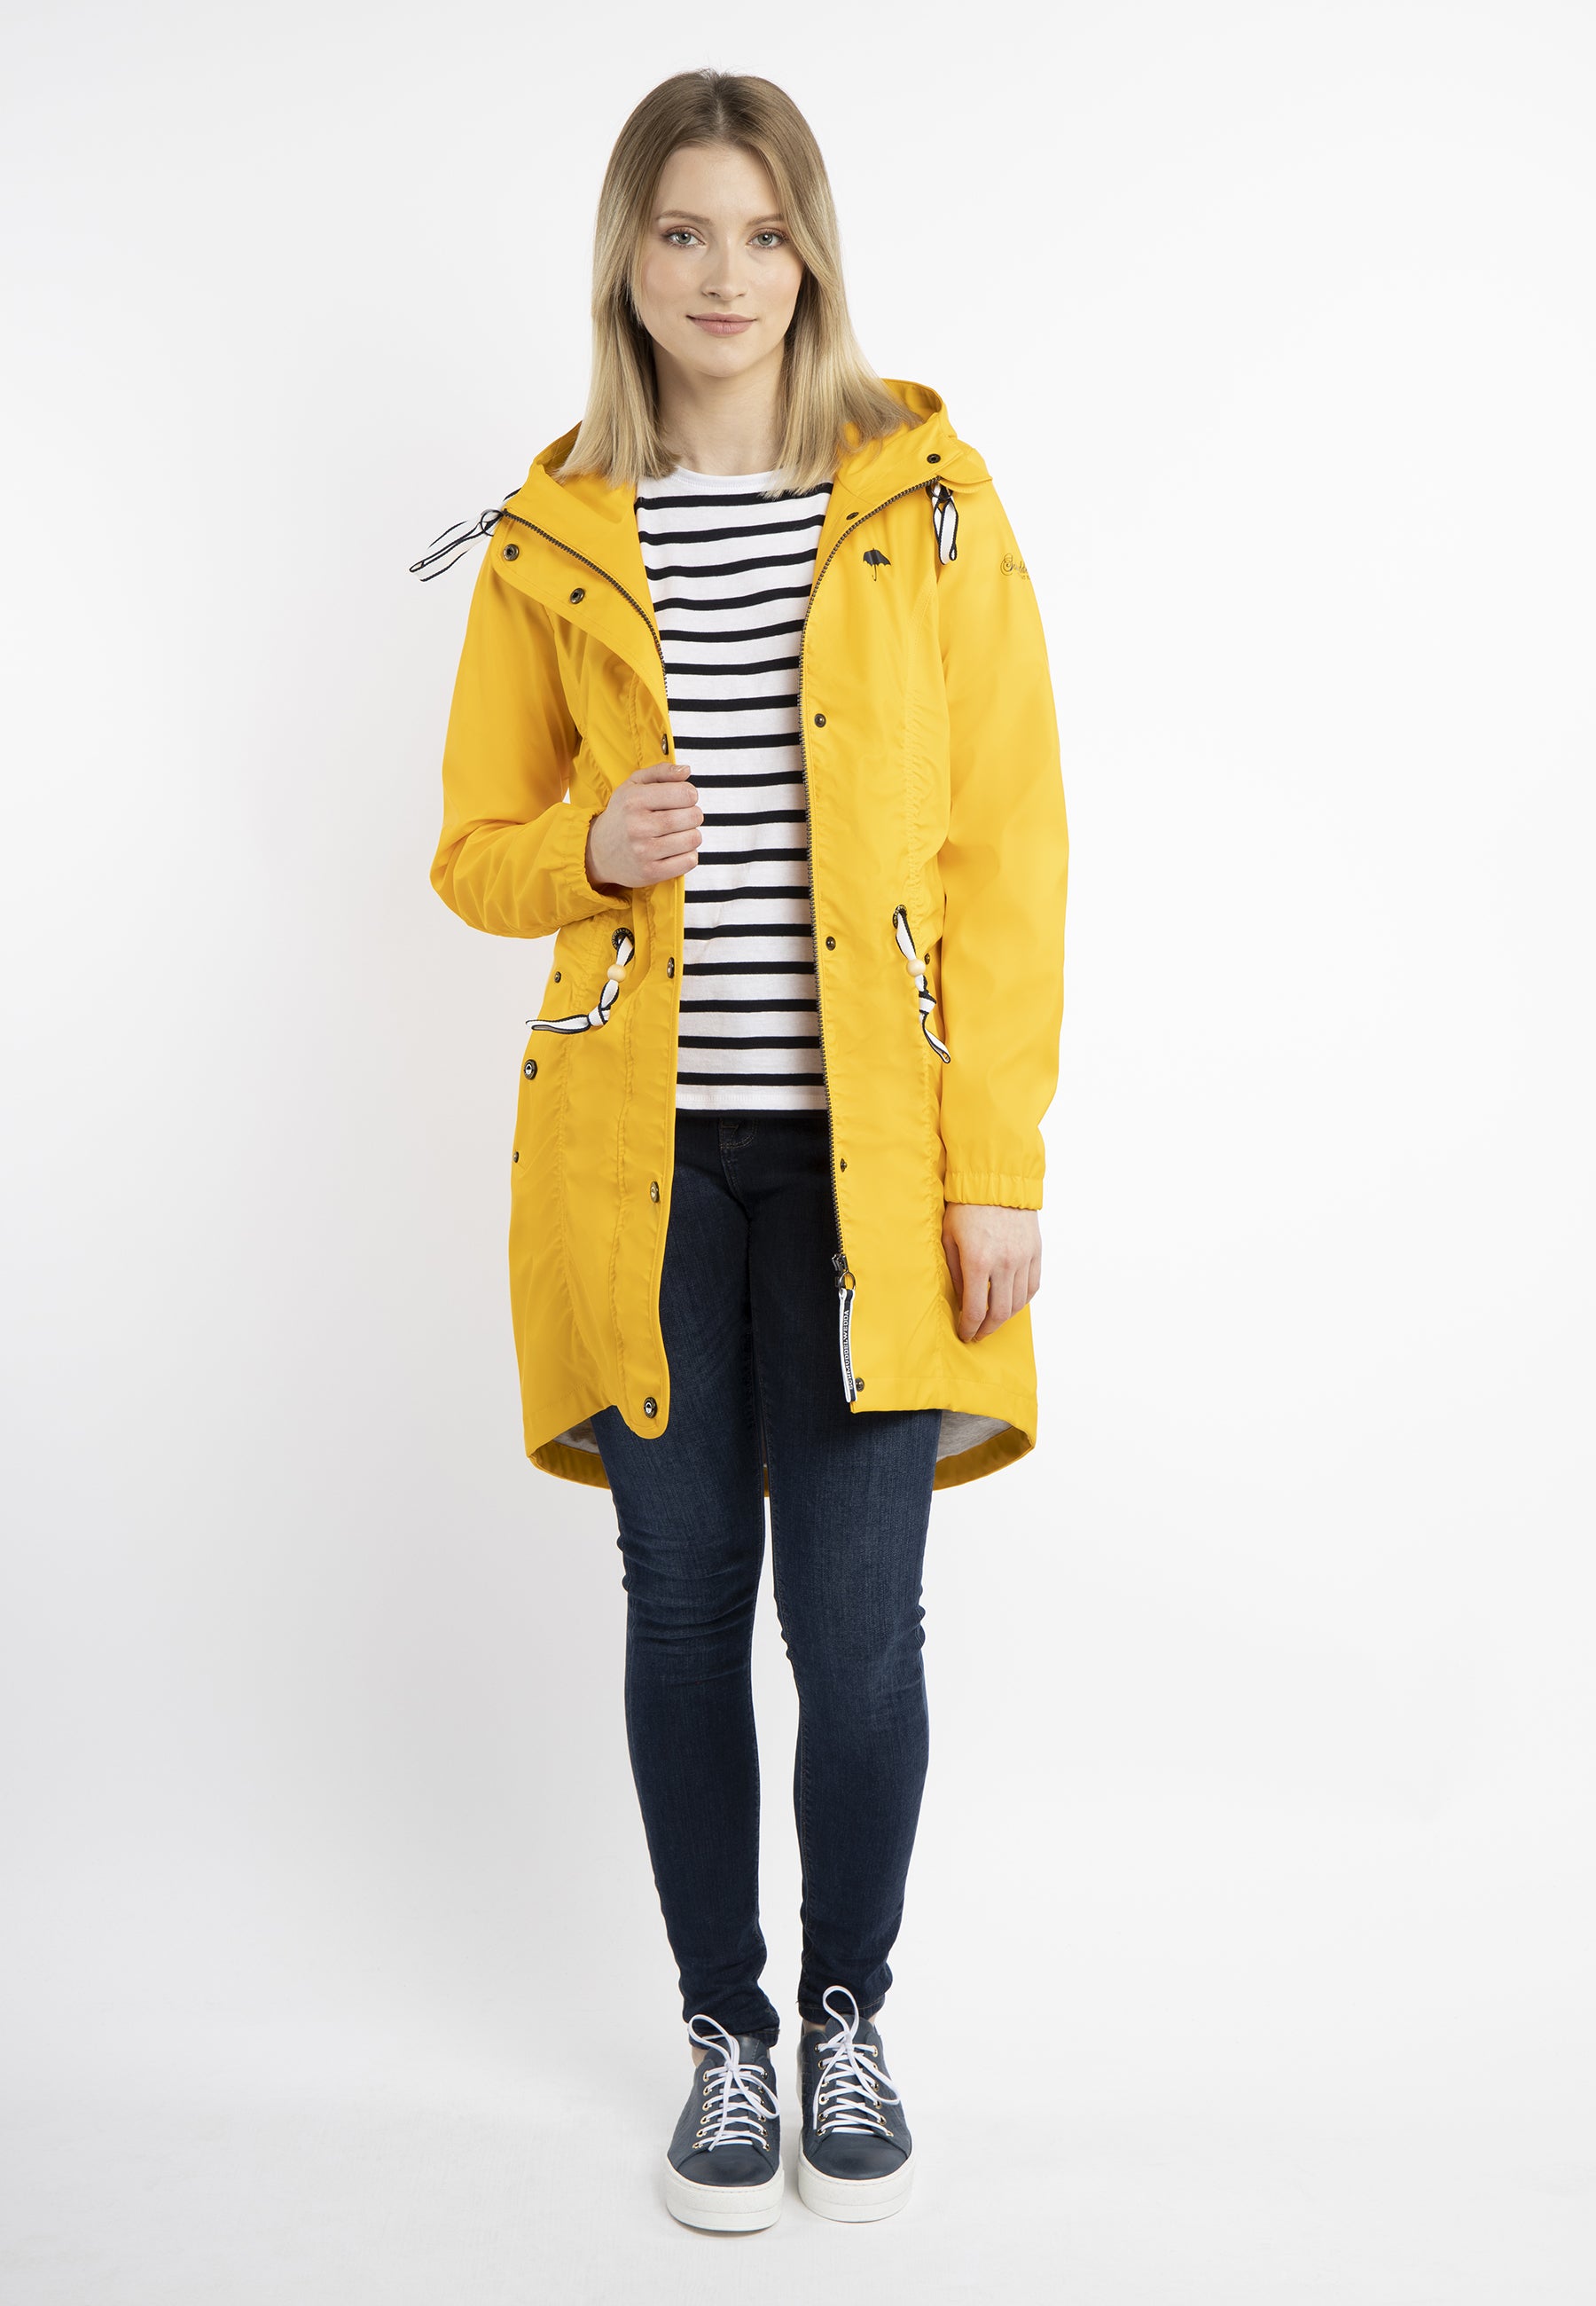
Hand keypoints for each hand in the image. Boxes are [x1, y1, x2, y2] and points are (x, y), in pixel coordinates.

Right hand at [586, 763, 702, 892]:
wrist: (598, 851)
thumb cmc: (622, 814)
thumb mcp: (634, 785)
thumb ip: (661, 772)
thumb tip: (687, 770)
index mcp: (634, 800)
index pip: (686, 794)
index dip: (690, 795)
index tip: (682, 799)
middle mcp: (638, 826)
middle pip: (693, 817)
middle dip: (694, 815)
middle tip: (682, 817)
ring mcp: (644, 852)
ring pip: (693, 839)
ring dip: (692, 835)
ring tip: (678, 833)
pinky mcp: (651, 872)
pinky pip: (689, 861)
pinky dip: (689, 855)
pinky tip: (675, 850)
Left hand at [941, 1203, 1041, 1342]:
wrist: (997, 1181)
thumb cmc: (966, 1207)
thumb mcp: (948, 1237)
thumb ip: (954, 1271)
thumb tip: (961, 1299)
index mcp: (978, 1261)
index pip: (975, 1309)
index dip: (969, 1327)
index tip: (964, 1333)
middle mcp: (1004, 1263)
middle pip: (1000, 1313)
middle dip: (987, 1329)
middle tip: (977, 1334)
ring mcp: (1023, 1258)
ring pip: (1018, 1303)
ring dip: (1004, 1318)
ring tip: (992, 1320)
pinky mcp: (1035, 1252)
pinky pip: (1032, 1287)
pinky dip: (1022, 1300)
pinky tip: (1011, 1303)